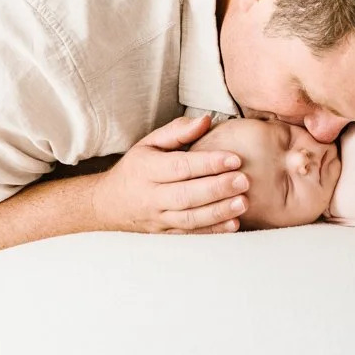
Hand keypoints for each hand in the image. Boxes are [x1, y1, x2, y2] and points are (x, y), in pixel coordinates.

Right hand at [91, 116, 249, 232]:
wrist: (110, 204)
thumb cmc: (137, 168)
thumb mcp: (149, 143)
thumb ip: (178, 131)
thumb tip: (206, 120)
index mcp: (147, 169)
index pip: (180, 166)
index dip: (208, 163)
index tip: (235, 158)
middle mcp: (151, 196)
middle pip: (186, 195)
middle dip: (217, 188)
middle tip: (244, 180)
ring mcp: (158, 218)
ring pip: (189, 218)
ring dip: (218, 212)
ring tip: (244, 202)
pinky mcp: (165, 234)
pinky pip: (190, 234)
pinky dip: (213, 231)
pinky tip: (234, 224)